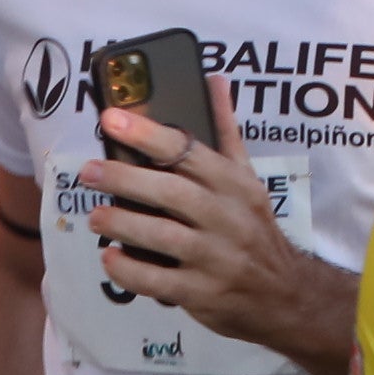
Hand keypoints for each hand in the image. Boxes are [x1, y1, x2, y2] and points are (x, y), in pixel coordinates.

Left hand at [82, 77, 347, 372]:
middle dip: (124, 179)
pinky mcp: (203, 292)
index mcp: (233, 183)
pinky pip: (158, 281)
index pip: (188, 149)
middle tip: (89, 172)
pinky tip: (110, 257)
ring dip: (123, 223)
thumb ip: (225, 132)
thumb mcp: (246, 178)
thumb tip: (214, 81)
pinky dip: (129, 269)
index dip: (146, 132)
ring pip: (164, 235)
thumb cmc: (253, 228)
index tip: (110, 119)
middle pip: (171, 191)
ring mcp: (216, 257)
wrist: (285, 293)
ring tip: (95, 216)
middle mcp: (227, 217)